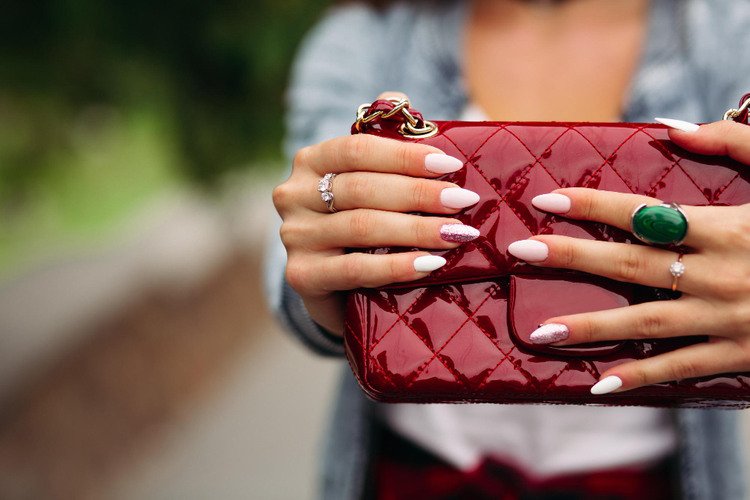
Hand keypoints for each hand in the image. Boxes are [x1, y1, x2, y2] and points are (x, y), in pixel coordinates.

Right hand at [273, 92, 478, 334]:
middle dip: (419, 194)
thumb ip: (381, 140)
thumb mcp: (370, 181)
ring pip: (362, 227)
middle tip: (464, 201)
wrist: (337, 288)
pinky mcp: (302, 275)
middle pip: (362, 188)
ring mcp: (295, 236)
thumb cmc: (363, 222)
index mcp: (311, 161)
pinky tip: (430, 263)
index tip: (451, 166)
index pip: (357, 149)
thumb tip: (396, 97)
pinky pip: (356, 269)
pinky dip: (397, 266)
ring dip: (417, 230)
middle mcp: (294, 194)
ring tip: (456, 233)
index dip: (405, 156)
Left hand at [506, 120, 749, 393]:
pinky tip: (598, 384)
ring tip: (539, 332)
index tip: (546, 202)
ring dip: (589, 328)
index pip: (644, 214)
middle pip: (630, 266)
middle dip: (570, 258)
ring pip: (645, 325)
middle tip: (518, 252)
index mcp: (728, 229)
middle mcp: (720, 275)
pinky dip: (639, 378)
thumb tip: (672, 127)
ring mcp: (727, 320)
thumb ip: (734, 145)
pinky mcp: (739, 354)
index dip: (592, 207)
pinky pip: (680, 369)